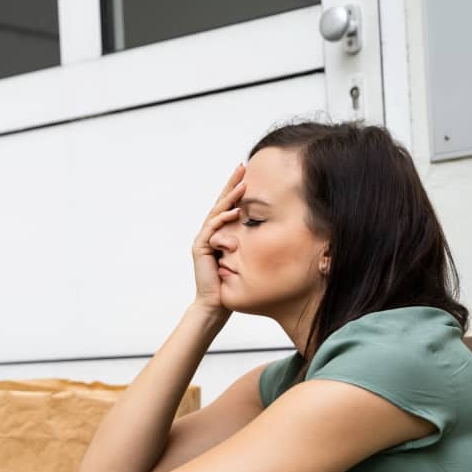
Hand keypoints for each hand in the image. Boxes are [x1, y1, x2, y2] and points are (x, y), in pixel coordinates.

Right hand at [192, 163, 245, 313]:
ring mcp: (203, 239)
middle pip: (221, 203)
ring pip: (217, 213)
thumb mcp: (245, 258)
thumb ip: (249, 243)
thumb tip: (271, 230)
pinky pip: (212, 229)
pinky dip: (223, 219)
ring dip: (230, 198)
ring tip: (242, 186)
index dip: (237, 190)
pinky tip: (235, 212)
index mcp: (220, 233)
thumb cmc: (232, 283)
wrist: (216, 304)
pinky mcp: (200, 248)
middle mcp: (209, 233)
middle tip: (242, 167)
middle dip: (232, 185)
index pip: (229, 206)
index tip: (247, 173)